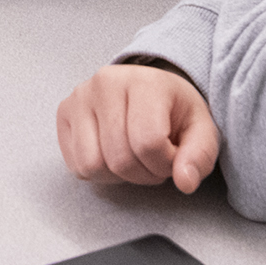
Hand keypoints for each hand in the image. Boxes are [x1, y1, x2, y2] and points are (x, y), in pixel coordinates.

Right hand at [56, 62, 219, 193]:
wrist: (150, 90)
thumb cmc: (174, 111)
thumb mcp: (201, 130)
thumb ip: (200, 156)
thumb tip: (185, 182)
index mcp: (144, 82)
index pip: (149, 143)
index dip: (164, 164)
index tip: (172, 156)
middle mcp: (105, 83)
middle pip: (120, 159)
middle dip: (143, 173)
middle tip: (153, 160)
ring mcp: (80, 97)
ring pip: (92, 165)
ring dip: (117, 175)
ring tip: (133, 157)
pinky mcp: (64, 112)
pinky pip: (75, 165)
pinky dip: (97, 172)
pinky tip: (112, 154)